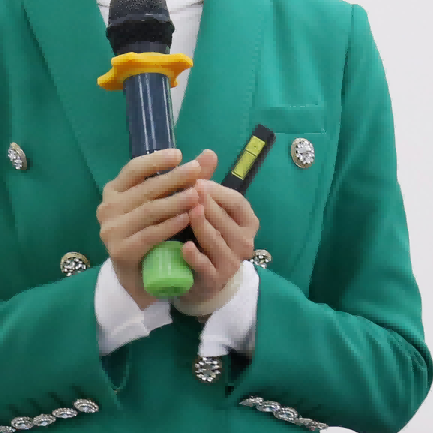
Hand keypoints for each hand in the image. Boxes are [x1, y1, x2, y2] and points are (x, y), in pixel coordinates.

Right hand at [98, 149, 213, 308]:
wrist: (140, 278)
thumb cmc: (153, 233)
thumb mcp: (167, 203)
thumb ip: (186, 180)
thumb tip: (210, 154)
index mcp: (114, 192)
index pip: (133, 169)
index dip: (156, 161)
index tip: (179, 155)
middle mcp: (107, 209)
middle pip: (145, 189)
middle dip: (173, 179)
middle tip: (196, 171)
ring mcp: (111, 231)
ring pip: (148, 211)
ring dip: (174, 202)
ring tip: (196, 195)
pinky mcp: (120, 251)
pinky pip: (148, 235)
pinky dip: (169, 225)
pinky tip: (186, 219)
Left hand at [174, 175, 258, 316]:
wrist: (201, 280)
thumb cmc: (206, 238)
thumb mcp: (208, 211)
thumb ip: (207, 184)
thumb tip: (208, 152)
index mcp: (247, 222)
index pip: (237, 202)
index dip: (218, 191)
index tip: (197, 181)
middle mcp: (244, 243)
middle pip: (226, 220)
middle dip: (207, 205)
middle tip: (187, 192)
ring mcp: (231, 264)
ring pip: (217, 241)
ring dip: (202, 226)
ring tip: (187, 212)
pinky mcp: (214, 280)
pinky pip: (206, 267)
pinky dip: (196, 257)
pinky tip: (185, 247)